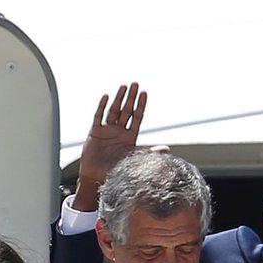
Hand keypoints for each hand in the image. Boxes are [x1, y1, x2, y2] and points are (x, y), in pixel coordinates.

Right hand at [71, 83, 147, 210]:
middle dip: (131, 98)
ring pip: (114, 111)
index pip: (137, 117)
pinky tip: (107, 96)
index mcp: (130, 137)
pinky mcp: (95, 132)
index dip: (140, 105)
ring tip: (124, 86)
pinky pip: (98, 117)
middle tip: (135, 84)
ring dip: (118, 98)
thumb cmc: (116, 171)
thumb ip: (150, 154)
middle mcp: (119, 131)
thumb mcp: (135, 161)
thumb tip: (167, 149)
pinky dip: (102, 106)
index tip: (144, 93)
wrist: (97, 178)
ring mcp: (107, 130)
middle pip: (126, 110)